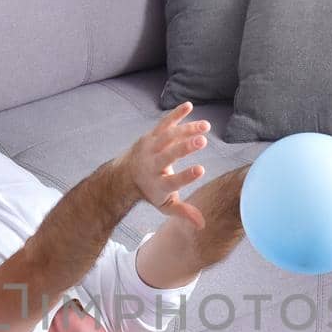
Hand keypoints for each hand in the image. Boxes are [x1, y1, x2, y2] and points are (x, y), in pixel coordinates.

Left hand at [124, 102, 209, 227]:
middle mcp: (153, 165)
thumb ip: (183, 213)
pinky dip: (176, 115)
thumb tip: (202, 225)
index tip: (201, 170)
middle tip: (202, 141)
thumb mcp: (166, 206)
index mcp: (159, 184)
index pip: (173, 181)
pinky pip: (164, 124)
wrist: (126, 175)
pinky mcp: (151, 136)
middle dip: (185, 148)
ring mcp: (151, 149)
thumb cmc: (152, 191)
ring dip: (186, 130)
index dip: (186, 176)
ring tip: (206, 126)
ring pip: (169, 137)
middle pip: (169, 156)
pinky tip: (189, 106)